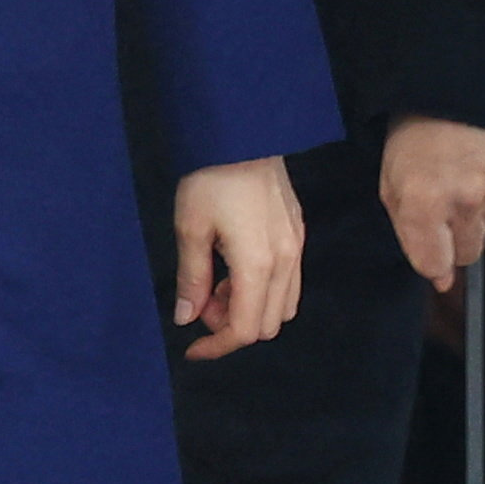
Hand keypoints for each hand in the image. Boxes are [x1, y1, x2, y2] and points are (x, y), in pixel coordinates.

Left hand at [172, 156, 303, 356]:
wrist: (246, 134)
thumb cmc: (212, 178)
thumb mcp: (190, 227)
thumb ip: (192, 278)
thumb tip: (186, 318)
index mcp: (258, 265)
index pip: (245, 329)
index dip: (217, 346)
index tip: (191, 349)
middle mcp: (286, 263)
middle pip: (268, 325)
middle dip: (232, 326)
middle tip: (201, 301)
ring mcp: (297, 250)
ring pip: (282, 307)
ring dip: (249, 309)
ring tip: (217, 283)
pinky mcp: (298, 236)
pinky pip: (288, 285)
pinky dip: (262, 291)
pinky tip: (236, 268)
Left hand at [376, 116, 484, 293]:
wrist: (453, 83)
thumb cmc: (415, 130)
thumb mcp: (391, 181)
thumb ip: (410, 232)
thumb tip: (438, 277)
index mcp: (422, 202)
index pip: (434, 264)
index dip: (433, 263)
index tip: (433, 257)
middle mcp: (463, 200)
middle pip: (468, 254)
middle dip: (455, 239)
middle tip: (443, 205)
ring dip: (476, 210)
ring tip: (460, 173)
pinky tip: (480, 162)